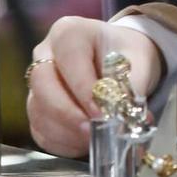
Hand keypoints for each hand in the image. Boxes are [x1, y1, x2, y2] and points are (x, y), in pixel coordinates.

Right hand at [26, 17, 160, 157]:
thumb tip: (126, 119)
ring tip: (96, 140)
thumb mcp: (139, 62)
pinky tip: (85, 144)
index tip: (101, 112)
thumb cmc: (128, 55)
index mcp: (69, 32)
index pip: (69, 59)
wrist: (122, 60)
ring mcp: (37, 82)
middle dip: (68, 114)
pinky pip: (40, 129)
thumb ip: (132, 88)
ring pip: (39, 111)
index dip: (83, 88)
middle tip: (93, 132)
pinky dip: (62, 142)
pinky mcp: (37, 107)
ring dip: (67, 132)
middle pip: (43, 85)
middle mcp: (45, 54)